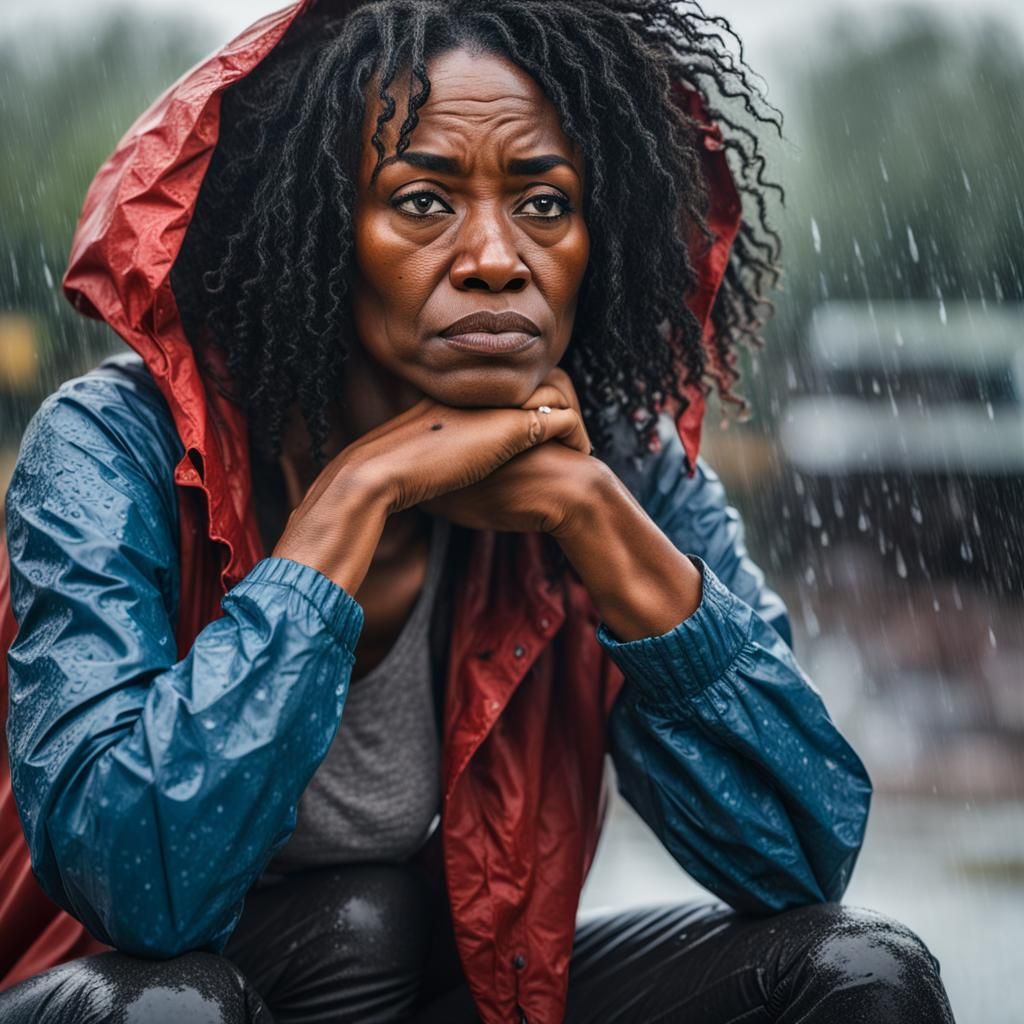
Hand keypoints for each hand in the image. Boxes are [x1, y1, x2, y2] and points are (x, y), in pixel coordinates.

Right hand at [271, 366, 589, 590]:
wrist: (378, 474)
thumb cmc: (384, 476)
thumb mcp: (412, 459)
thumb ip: (429, 457)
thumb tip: (425, 480)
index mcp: (455, 395)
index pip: (503, 387)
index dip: (525, 405)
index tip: (537, 428)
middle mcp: (479, 391)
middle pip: (536, 381)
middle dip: (556, 404)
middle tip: (568, 435)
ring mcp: (497, 406)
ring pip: (557, 393)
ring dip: (571, 418)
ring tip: (578, 446)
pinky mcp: (514, 426)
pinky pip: (565, 421)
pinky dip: (576, 436)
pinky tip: (578, 456)